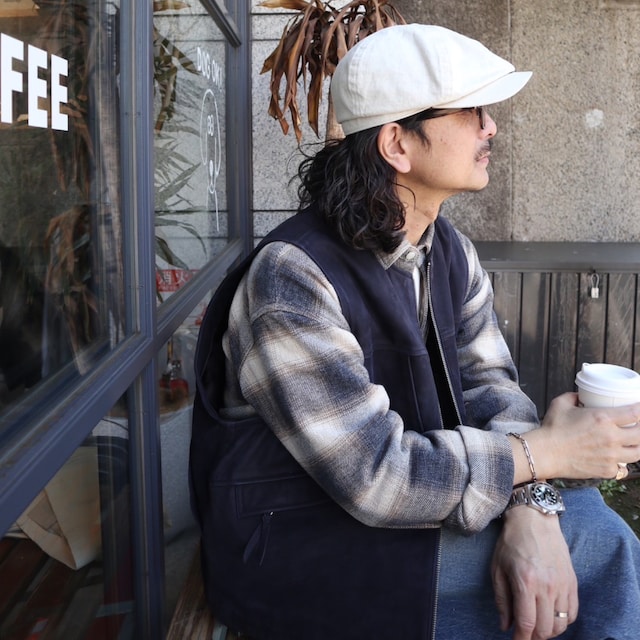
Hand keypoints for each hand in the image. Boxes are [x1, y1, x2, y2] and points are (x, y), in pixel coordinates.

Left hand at [492, 507, 577, 639]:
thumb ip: (501, 599)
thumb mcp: (497, 568)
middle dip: (534, 637)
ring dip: (548, 631)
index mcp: (525, 583)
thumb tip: (505, 626)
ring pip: (561, 624)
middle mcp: (547, 586)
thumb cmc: (511, 542)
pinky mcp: (572, 582)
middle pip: (546, 629)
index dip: (521, 639)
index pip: (527, 624)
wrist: (535, 519)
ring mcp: (563, 585)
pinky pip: (573, 613)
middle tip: (525, 633)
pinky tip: (551, 617)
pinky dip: (563, 622)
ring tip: (537, 626)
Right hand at [525, 393, 639, 480]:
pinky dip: (622, 464)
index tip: (639, 407)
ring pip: (638, 452)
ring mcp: (611, 456)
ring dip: (637, 446)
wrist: (544, 454)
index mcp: (603, 419)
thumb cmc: (551, 429)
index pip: (636, 412)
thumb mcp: (561, 404)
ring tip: (632, 442)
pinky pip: (623, 468)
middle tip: (636, 425)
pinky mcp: (606, 470)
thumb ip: (574, 397)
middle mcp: (611, 438)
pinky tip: (617, 459)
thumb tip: (580, 396)